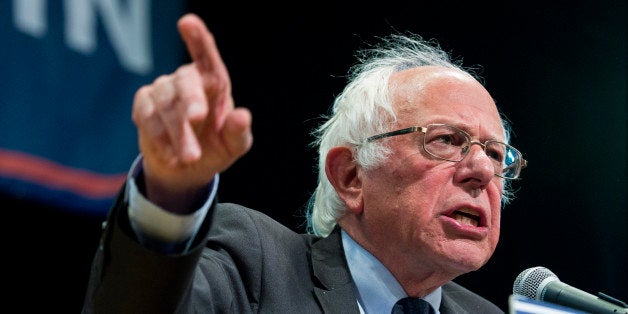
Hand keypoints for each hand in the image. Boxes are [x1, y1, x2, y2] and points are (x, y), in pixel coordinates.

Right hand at [131, 13, 252, 211]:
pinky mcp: (143, 105)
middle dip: (190, 99)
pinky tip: (170, 156)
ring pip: (164, 103)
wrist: (187, 170)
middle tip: (197, 118)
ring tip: (190, 158)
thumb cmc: (216, 148)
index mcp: (215, 82)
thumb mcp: (234, 145)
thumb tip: (243, 116)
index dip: (197, 38)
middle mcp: (188, 81)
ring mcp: (163, 90)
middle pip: (185, 81)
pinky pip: (146, 116)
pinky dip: (159, 137)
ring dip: (177, 131)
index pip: (206, 56)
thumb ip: (239, 131)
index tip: (187, 22)